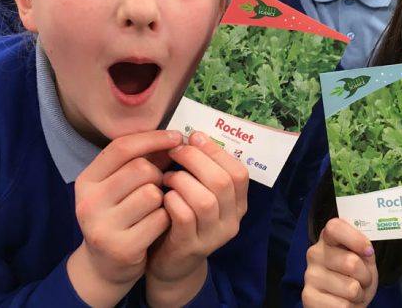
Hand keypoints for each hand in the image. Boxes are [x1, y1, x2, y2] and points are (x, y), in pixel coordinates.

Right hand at [67, 130, 180, 305]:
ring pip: (153, 193)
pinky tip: (155, 226)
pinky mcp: (122, 248)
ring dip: (162, 199)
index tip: (176, 136)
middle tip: (156, 188)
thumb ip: (142, 161)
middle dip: (158, 175)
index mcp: (86, 181)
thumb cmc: (120, 216)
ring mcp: (103, 227)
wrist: (105, 266)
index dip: (152, 138)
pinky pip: (161, 218)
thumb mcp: (119, 186)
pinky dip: (165, 219)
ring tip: (152, 209)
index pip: (121, 147)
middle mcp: (89, 202)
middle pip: (141, 169)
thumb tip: (174, 138)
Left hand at [145, 132, 248, 306]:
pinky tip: (162, 196)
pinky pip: (183, 217)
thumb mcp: (200, 193)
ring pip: (204, 200)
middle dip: (196, 160)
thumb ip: (203, 170)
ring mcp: (212, 237)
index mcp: (238, 204)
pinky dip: (171, 200)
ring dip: (181, 180)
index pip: (239, 172)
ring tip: (167, 176)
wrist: (171, 265)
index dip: (216, 151)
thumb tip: (193, 135)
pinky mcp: (190, 247)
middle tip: (175, 151)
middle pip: (222, 182)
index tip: (194, 137)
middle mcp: (232, 221)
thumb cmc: (182, 218)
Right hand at [302, 218, 377, 307]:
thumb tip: (366, 250)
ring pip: (350, 288)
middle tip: (362, 279)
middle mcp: (315, 253)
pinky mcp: (308, 297)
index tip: (368, 252)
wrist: (346, 301)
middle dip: (365, 276)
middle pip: (351, 263)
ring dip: (359, 294)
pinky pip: (342, 305)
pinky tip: (343, 302)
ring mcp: (310, 275)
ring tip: (353, 292)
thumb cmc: (355, 276)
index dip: (355, 239)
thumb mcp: (364, 259)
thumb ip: (364, 249)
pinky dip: (351, 307)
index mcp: (328, 238)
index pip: (335, 227)